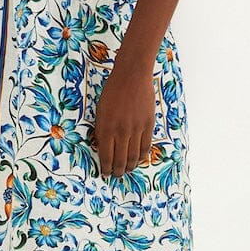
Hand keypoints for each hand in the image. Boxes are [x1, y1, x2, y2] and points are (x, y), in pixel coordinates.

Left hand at [89, 59, 155, 176]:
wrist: (132, 75)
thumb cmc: (112, 90)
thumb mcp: (100, 110)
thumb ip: (102, 129)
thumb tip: (103, 147)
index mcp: (106, 127)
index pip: (106, 156)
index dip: (106, 167)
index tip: (105, 173)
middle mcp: (122, 131)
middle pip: (120, 159)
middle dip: (117, 171)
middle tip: (116, 175)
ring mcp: (136, 129)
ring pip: (133, 156)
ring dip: (129, 166)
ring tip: (126, 170)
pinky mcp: (148, 125)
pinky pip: (145, 146)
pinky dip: (141, 156)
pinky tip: (138, 159)